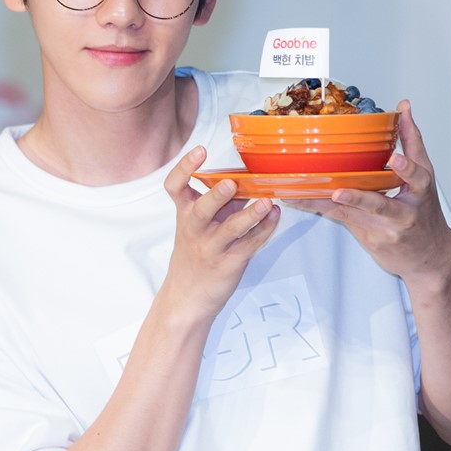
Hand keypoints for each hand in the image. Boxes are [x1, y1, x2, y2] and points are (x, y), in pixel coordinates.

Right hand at [164, 146, 280, 318]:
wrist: (187, 299)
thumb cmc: (194, 257)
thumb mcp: (195, 228)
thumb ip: (215, 205)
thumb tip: (244, 180)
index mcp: (184, 216)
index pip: (175, 187)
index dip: (184, 167)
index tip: (199, 151)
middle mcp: (195, 230)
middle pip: (201, 209)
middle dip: (216, 196)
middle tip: (230, 184)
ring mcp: (212, 248)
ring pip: (231, 229)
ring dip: (250, 214)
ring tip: (266, 202)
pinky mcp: (230, 263)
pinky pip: (250, 244)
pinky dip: (265, 229)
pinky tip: (276, 216)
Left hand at [284, 100, 450, 282]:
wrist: (427, 256)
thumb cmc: (424, 212)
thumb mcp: (424, 176)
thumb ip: (412, 140)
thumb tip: (404, 106)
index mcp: (419, 192)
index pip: (416, 177)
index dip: (406, 168)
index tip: (395, 157)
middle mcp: (403, 213)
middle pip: (380, 206)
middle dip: (360, 199)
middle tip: (340, 192)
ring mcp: (384, 229)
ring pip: (353, 216)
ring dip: (327, 205)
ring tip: (305, 195)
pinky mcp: (369, 238)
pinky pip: (340, 219)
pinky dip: (319, 207)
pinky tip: (298, 198)